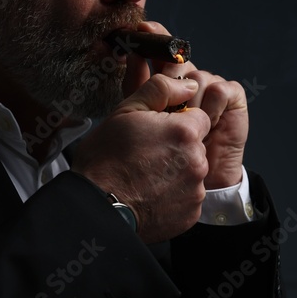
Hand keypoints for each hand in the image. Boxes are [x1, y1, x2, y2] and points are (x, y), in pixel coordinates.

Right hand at [71, 74, 210, 243]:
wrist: (97, 207)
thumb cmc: (107, 158)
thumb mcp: (127, 111)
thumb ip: (161, 90)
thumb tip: (189, 84)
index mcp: (185, 132)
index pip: (199, 118)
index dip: (178, 123)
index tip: (160, 132)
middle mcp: (198, 161)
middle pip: (197, 146)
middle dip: (179, 148)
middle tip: (149, 156)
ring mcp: (196, 190)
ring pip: (193, 172)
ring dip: (178, 172)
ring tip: (148, 177)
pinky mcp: (192, 213)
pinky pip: (189, 197)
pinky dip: (176, 195)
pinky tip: (153, 194)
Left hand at [137, 21, 248, 188]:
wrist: (191, 180)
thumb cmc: (164, 152)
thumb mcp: (143, 117)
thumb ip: (139, 85)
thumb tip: (132, 52)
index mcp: (168, 82)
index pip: (162, 53)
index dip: (155, 38)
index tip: (143, 28)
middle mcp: (191, 81)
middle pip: (181, 62)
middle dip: (171, 72)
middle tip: (163, 90)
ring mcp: (212, 88)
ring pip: (200, 77)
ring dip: (192, 102)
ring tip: (188, 125)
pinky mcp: (233, 99)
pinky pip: (221, 90)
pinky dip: (212, 106)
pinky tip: (209, 124)